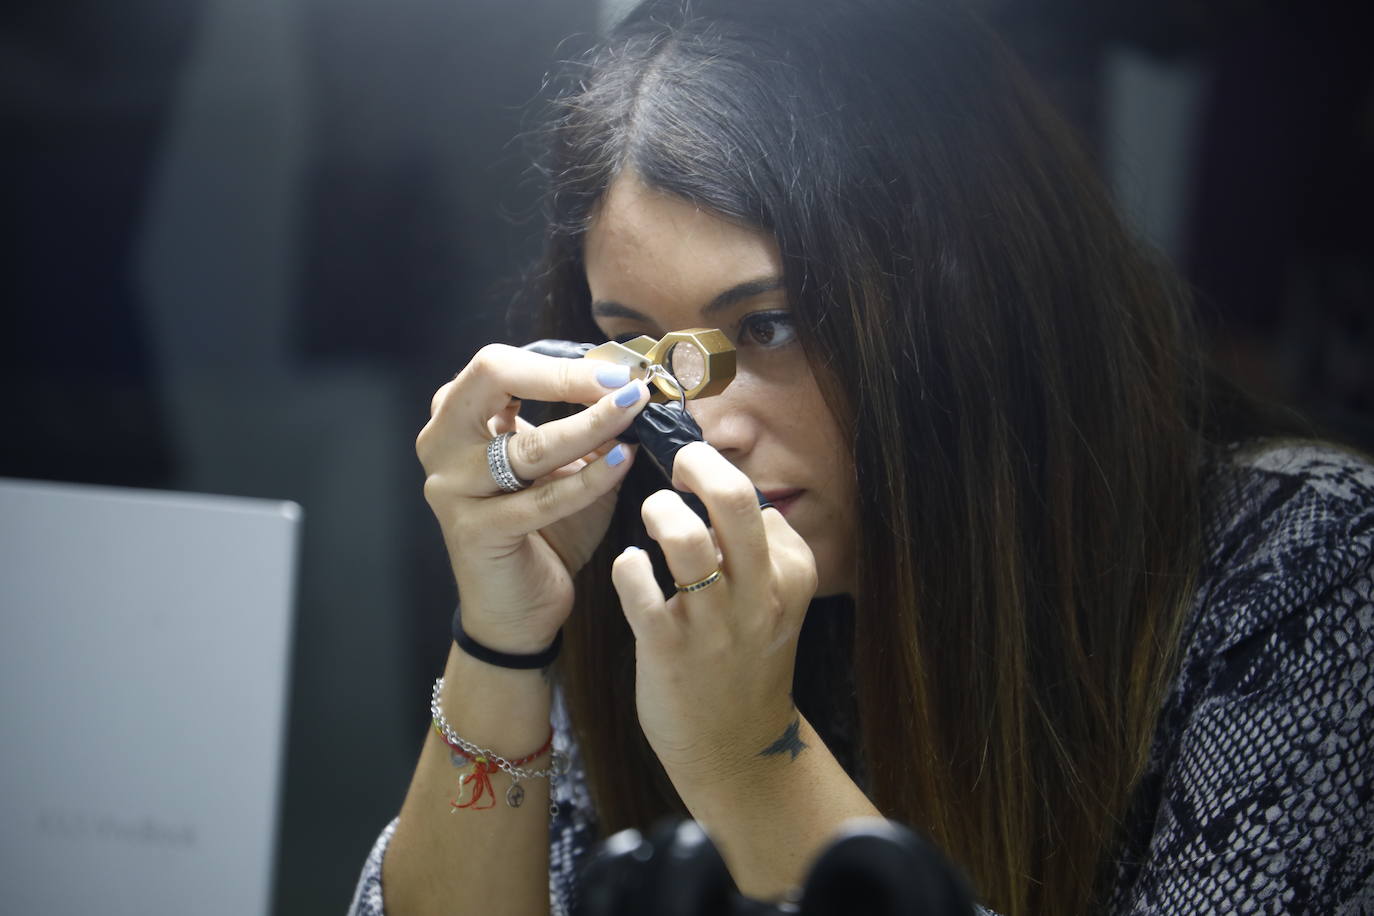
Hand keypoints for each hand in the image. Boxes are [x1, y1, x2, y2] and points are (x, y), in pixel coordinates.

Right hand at [418, 344, 648, 652]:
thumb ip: (588, 433)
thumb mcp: (564, 469)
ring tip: (634, 414)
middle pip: (491, 377)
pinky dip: (590, 479)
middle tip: (622, 384)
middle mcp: (441, 443)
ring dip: (591, 425)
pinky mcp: (474, 531)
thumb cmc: (542, 533)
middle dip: (565, 376)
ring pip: (529, 445)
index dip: (560, 363)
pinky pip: (543, 498)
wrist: (514, 613)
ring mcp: (451, 487)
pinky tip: (623, 461)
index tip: (617, 371)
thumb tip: (632, 393)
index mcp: (457, 417)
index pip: (499, 364)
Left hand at [610, 441, 818, 779]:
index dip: (717, 473)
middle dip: (697, 462)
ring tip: (653, 517)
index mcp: (792, 574)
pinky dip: (628, 565)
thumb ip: (759, 547)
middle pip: (734, 498)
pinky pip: (640, 587)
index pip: (757, 499)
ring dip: (660, 511)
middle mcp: (759, 593)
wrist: (736, 746)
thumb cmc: (745, 658)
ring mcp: (715, 622)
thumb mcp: (774, 599)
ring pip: (686, 538)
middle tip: (677, 465)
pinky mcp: (670, 648)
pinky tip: (631, 567)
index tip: (695, 474)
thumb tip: (722, 486)